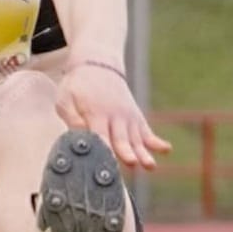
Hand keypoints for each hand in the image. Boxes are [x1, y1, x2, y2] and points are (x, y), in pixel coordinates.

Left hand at [55, 65, 171, 170]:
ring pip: (136, 139)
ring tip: (150, 166)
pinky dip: (157, 142)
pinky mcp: (136, 118)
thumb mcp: (65, 100)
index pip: (100, 135)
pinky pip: (148, 132)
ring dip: (143, 153)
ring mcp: (128, 118)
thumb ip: (71, 118)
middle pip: (121, 139)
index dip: (103, 150)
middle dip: (126, 152)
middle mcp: (115, 117)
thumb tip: (78, 138)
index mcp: (95, 113)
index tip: (105, 163)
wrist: (98, 65)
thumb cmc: (77, 87)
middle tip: (131, 163)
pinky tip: (167, 149)